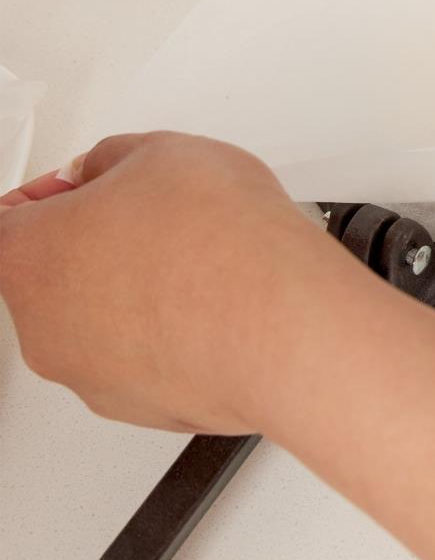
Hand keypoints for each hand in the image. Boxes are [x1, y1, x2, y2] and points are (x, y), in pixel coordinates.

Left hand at [0, 132, 337, 433]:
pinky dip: (171, 332)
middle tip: (156, 215)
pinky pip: (144, 358)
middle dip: (98, 243)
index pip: (4, 221)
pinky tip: (217, 298)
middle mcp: (42, 329)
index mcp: (28, 258)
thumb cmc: (222, 244)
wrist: (282, 320)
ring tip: (202, 258)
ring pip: (100, 322)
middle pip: (52, 275)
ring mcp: (90, 377)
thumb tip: (105, 172)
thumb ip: (111, 159)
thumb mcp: (162, 151)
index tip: (76, 185)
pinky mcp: (143, 408)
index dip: (45, 196)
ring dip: (137, 290)